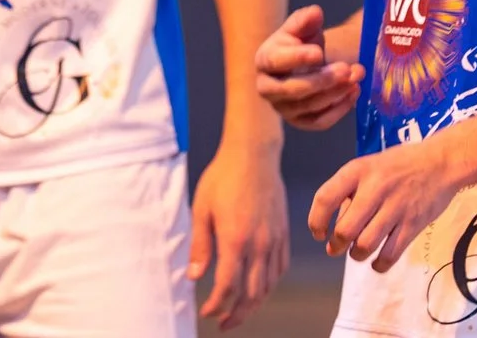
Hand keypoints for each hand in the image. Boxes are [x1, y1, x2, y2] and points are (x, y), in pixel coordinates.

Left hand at [189, 139, 289, 330]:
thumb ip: (200, 246)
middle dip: (236, 314)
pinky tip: (260, 289)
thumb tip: (194, 277)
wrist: (253, 154)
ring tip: (240, 312)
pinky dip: (270, 285)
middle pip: (251, 294)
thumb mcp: (202, 210)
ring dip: (254, 304)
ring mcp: (274, 239)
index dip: (216, 305)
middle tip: (223, 323)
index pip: (228, 287)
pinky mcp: (283, 233)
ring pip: (268, 285)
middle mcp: (259, 244)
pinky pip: (280, 268)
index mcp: (236, 240)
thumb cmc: (223, 178)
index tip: (206, 312)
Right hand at [255, 5, 362, 130]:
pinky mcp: (300, 122)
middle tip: (347, 68)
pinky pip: (320, 122)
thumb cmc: (304, 42)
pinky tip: (355, 92)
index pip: (275, 62)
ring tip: (357, 75)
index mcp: (265, 60)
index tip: (319, 52)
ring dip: (336, 92)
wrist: (311, 64)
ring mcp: (283, 108)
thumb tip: (315, 13)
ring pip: (308, 106)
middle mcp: (267, 88)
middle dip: (321, 80)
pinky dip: (340, 109)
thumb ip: (306, 19)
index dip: (296, 58)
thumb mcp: (304, 27)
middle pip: (291, 90)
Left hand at [308, 137, 464, 271]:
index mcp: (358, 170)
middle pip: (345, 229)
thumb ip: (350, 191)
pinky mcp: (413, 224)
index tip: (318, 234)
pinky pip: (390, 254)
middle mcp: (374, 188)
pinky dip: (379, 264)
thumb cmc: (400, 164)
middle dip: (336, 245)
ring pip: (365, 245)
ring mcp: (395, 207)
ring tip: (357, 252)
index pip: (325, 198)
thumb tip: (334, 227)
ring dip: (356, 254)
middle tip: (336, 248)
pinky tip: (377, 262)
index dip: (316, 221)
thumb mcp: (369, 166)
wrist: (441, 162)